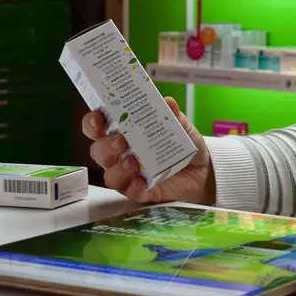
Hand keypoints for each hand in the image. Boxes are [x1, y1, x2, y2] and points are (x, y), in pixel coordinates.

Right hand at [83, 97, 216, 204]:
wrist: (203, 170)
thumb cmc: (183, 145)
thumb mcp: (181, 126)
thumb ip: (173, 115)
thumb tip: (168, 102)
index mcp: (124, 134)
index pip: (97, 128)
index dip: (92, 122)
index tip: (98, 116)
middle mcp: (121, 155)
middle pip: (98, 151)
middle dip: (105, 146)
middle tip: (120, 140)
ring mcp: (129, 175)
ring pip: (110, 175)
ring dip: (118, 168)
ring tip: (133, 162)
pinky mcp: (142, 192)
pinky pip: (130, 193)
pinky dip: (133, 188)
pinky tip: (141, 182)